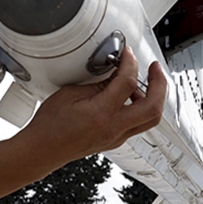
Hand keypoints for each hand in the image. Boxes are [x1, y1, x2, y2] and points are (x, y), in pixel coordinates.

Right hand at [23, 46, 165, 161]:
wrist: (42, 149)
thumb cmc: (50, 126)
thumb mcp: (70, 94)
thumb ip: (97, 83)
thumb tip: (115, 74)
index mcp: (101, 114)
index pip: (127, 83)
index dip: (131, 63)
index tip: (127, 54)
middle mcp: (113, 129)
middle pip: (153, 107)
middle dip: (160, 84)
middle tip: (155, 69)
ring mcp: (116, 137)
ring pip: (150, 119)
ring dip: (154, 98)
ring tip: (145, 82)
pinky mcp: (114, 140)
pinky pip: (138, 124)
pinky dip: (141, 108)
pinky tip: (130, 98)